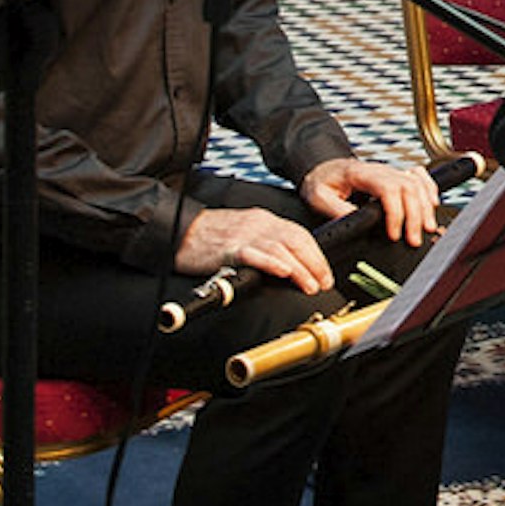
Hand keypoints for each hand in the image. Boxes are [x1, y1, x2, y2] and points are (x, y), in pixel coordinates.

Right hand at [174, 203, 333, 293]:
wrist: (180, 229)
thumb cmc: (210, 236)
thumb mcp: (245, 234)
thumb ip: (267, 245)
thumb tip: (290, 267)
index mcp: (263, 220)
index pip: (299, 234)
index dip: (316, 255)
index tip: (325, 273)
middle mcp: (258, 224)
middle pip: (295, 240)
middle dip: (315, 263)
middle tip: (324, 281)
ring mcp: (244, 235)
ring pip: (280, 248)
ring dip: (299, 269)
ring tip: (310, 285)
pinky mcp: (228, 248)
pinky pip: (254, 254)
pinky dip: (272, 263)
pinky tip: (283, 272)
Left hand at [304, 155, 439, 246]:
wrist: (322, 167)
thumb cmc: (320, 181)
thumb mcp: (318, 197)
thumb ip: (337, 210)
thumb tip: (358, 223)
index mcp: (360, 174)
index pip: (388, 188)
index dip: (395, 212)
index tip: (394, 234)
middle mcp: (380, 170)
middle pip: (408, 187)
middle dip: (415, 215)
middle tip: (413, 239)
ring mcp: (390, 171)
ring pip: (417, 183)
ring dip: (425, 207)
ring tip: (426, 229)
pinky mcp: (395, 176)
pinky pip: (419, 177)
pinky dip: (430, 189)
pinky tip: (433, 204)